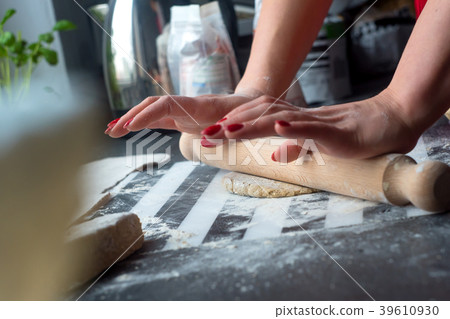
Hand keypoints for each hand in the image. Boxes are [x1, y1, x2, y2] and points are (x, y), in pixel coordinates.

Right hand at [105, 93, 254, 137]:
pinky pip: (155, 119)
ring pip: (150, 111)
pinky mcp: (178, 118)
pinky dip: (139, 123)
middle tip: (112, 131)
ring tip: (110, 131)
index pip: (167, 105)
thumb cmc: (244, 115)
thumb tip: (212, 134)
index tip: (131, 125)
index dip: (148, 113)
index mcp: (198, 105)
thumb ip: (227, 126)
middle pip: (153, 105)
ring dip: (130, 120)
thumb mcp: (240, 121)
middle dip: (132, 117)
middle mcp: (185, 105)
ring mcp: (180, 111)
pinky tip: (124, 130)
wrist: (245, 106)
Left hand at [201, 90, 420, 159]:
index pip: (260, 116)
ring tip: (228, 130)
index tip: (212, 133)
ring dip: (253, 123)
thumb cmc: (353, 134)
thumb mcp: (318, 144)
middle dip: (233, 123)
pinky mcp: (337, 133)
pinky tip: (276, 127)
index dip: (235, 122)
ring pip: (281, 118)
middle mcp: (302, 118)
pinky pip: (313, 128)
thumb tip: (273, 155)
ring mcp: (319, 123)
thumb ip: (296, 146)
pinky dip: (293, 127)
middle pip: (263, 114)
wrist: (389, 123)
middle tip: (207, 134)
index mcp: (296, 121)